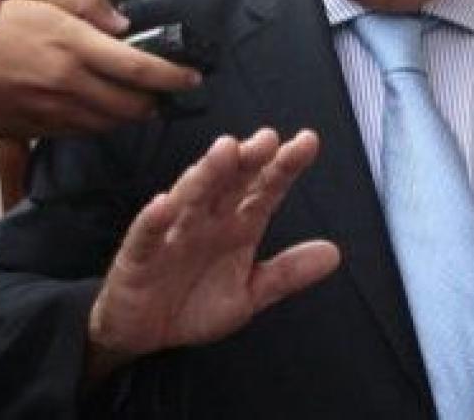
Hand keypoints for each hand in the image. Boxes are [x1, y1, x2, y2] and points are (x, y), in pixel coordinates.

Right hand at [0, 0, 201, 136]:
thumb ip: (88, 1)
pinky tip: (95, 105)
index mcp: (73, 45)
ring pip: (111, 123)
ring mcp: (54, 112)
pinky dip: (97, 122)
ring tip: (132, 97)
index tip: (191, 77)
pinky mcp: (40, 131)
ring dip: (128, 113)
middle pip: (133, 106)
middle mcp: (68, 83)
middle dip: (155, 101)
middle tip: (163, 89)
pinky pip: (83, 132)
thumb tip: (122, 23)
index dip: (174, 77)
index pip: (140, 69)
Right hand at [86, 128, 339, 375]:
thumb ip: (287, 273)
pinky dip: (154, 219)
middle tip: (266, 139)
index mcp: (237, 225)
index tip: (307, 142)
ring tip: (225, 151)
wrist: (146, 333)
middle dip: (247, 160)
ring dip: (207, 174)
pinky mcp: (139, 256)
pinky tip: (163, 204)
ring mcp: (172, 233)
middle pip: (229, 184)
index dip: (284, 167)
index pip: (264, 190)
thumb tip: (334, 253)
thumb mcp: (249, 293)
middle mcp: (207, 220)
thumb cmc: (195, 302)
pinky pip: (147, 235)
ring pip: (191, 198)